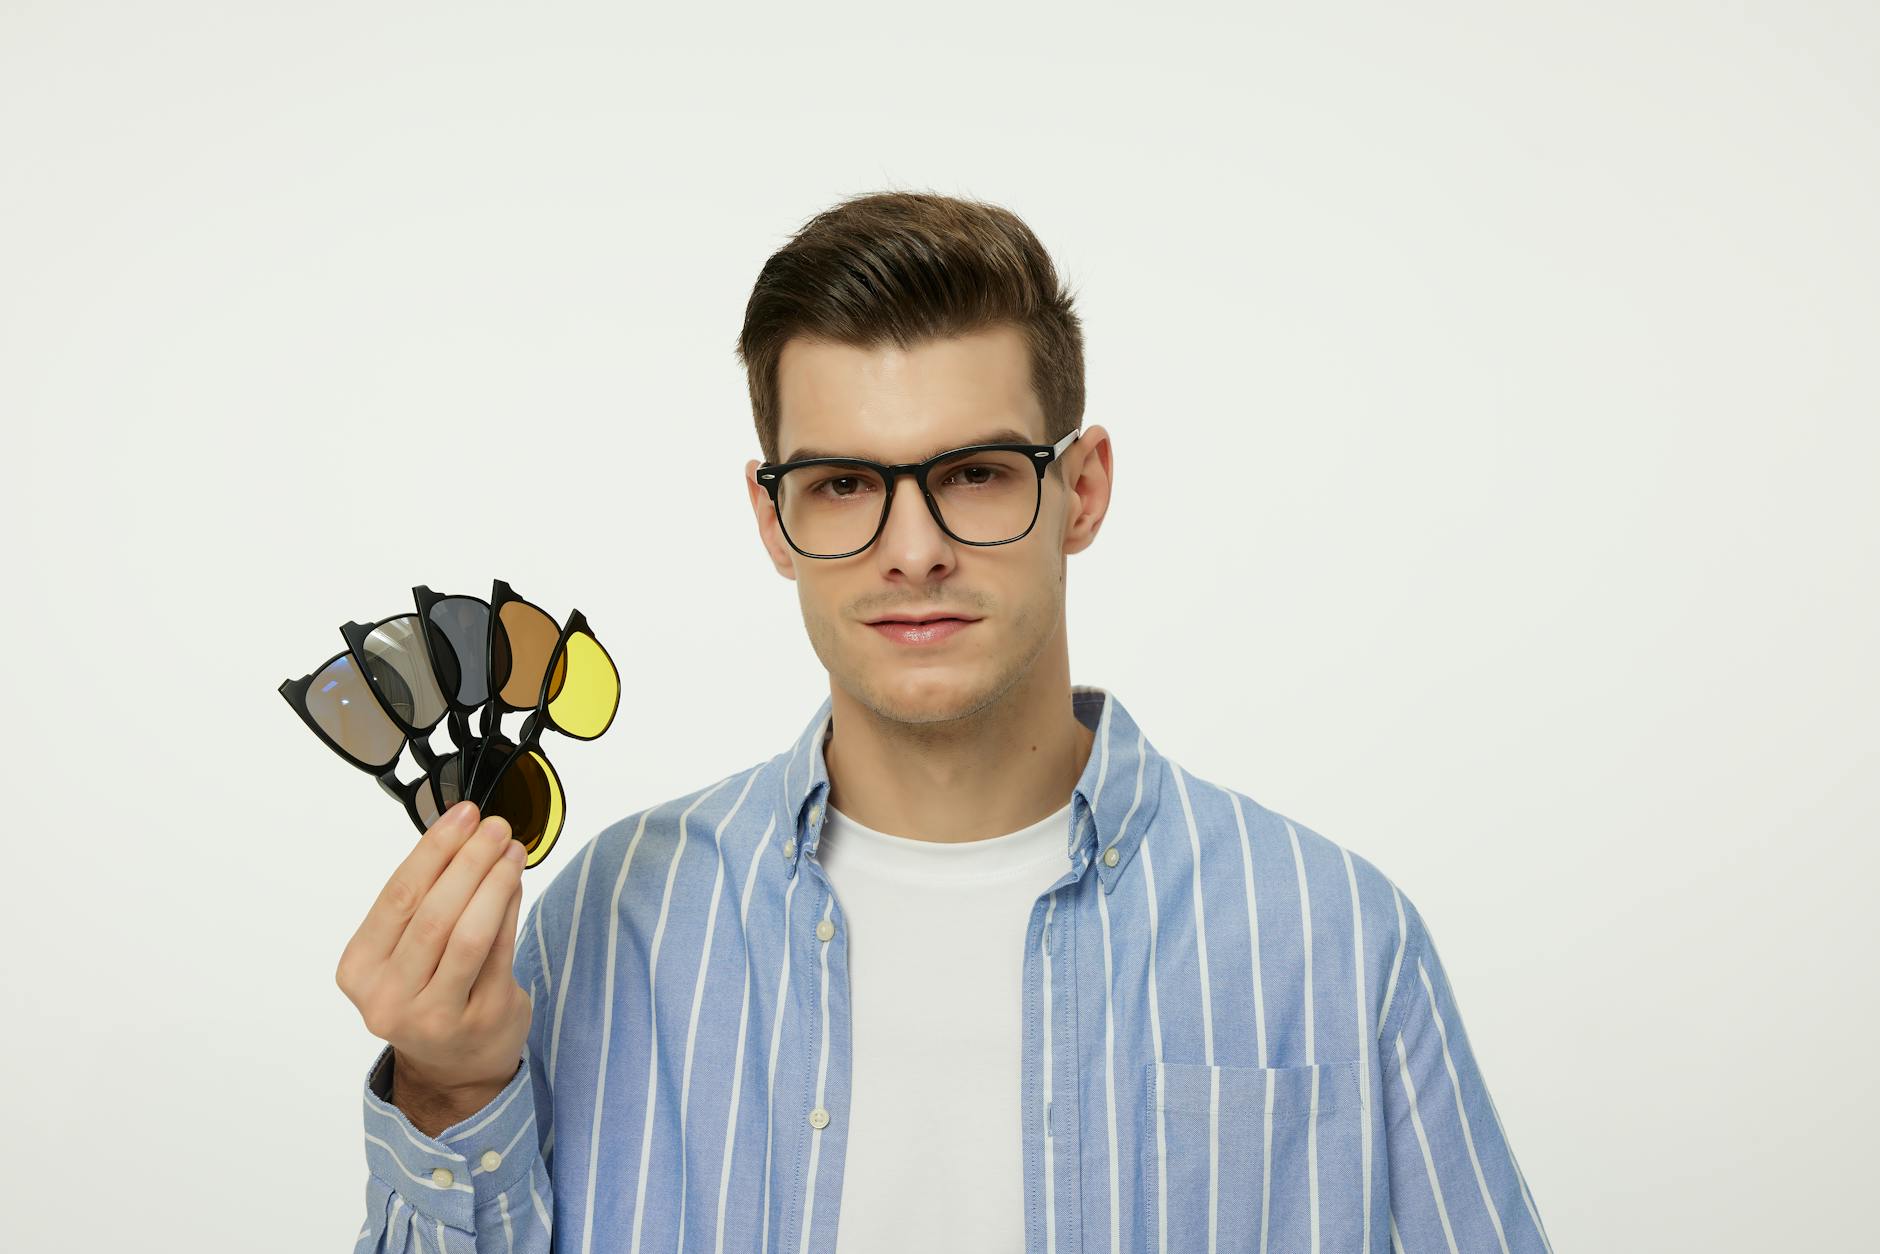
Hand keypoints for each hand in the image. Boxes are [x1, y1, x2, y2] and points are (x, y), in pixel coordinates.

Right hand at [337, 801, 531, 1098]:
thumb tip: (460, 832)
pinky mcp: (481, 1020)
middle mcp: (389, 999)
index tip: (461, 815)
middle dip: (468, 860)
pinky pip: (499, 953)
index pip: (397, 897)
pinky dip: (509, 910)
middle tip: (494, 826)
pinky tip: (515, 882)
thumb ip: (421, 902)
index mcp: (359, 971)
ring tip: (511, 849)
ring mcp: (435, 1015)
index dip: (433, 850)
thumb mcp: (402, 954)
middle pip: (433, 914)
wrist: (453, 1066)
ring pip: (467, 934)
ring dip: (494, 882)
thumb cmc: (427, 992)